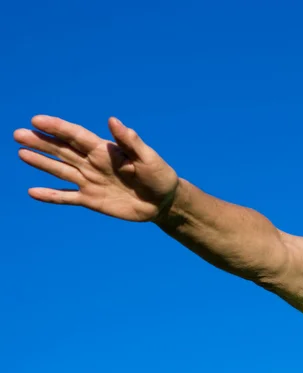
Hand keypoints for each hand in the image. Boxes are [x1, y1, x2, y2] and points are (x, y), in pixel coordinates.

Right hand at [14, 115, 178, 221]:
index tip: (37, 120)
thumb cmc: (159, 175)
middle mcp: (93, 163)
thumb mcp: (148, 157)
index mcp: (105, 150)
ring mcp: (90, 181)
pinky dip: (51, 196)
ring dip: (41, 162)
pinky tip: (33, 192)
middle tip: (18, 133)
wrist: (163, 201)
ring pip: (61, 170)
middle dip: (41, 142)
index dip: (58, 128)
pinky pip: (67, 197)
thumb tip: (113, 120)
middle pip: (63, 150)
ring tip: (21, 153)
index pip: (77, 136)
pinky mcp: (91, 200)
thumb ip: (130, 141)